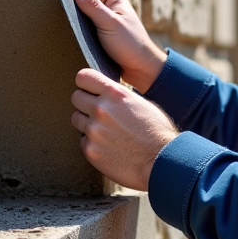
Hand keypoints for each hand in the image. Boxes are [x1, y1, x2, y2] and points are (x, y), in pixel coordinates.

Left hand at [70, 69, 177, 189]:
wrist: (161, 161)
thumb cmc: (157, 132)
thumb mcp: (141, 103)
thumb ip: (118, 96)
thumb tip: (104, 93)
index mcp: (115, 94)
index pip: (83, 77)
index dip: (86, 84)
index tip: (90, 90)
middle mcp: (101, 109)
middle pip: (76, 97)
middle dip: (85, 103)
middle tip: (98, 112)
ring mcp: (93, 131)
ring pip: (77, 119)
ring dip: (87, 122)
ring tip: (106, 131)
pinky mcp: (90, 150)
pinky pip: (82, 140)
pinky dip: (92, 142)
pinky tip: (109, 146)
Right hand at [72, 0, 166, 89]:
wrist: (141, 70)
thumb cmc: (130, 44)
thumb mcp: (109, 22)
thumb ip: (92, 5)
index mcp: (116, 1)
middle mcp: (111, 11)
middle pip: (88, 3)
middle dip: (78, 8)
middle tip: (64, 12)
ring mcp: (106, 25)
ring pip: (85, 19)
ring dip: (78, 24)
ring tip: (66, 26)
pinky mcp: (101, 39)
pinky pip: (87, 33)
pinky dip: (81, 35)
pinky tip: (71, 38)